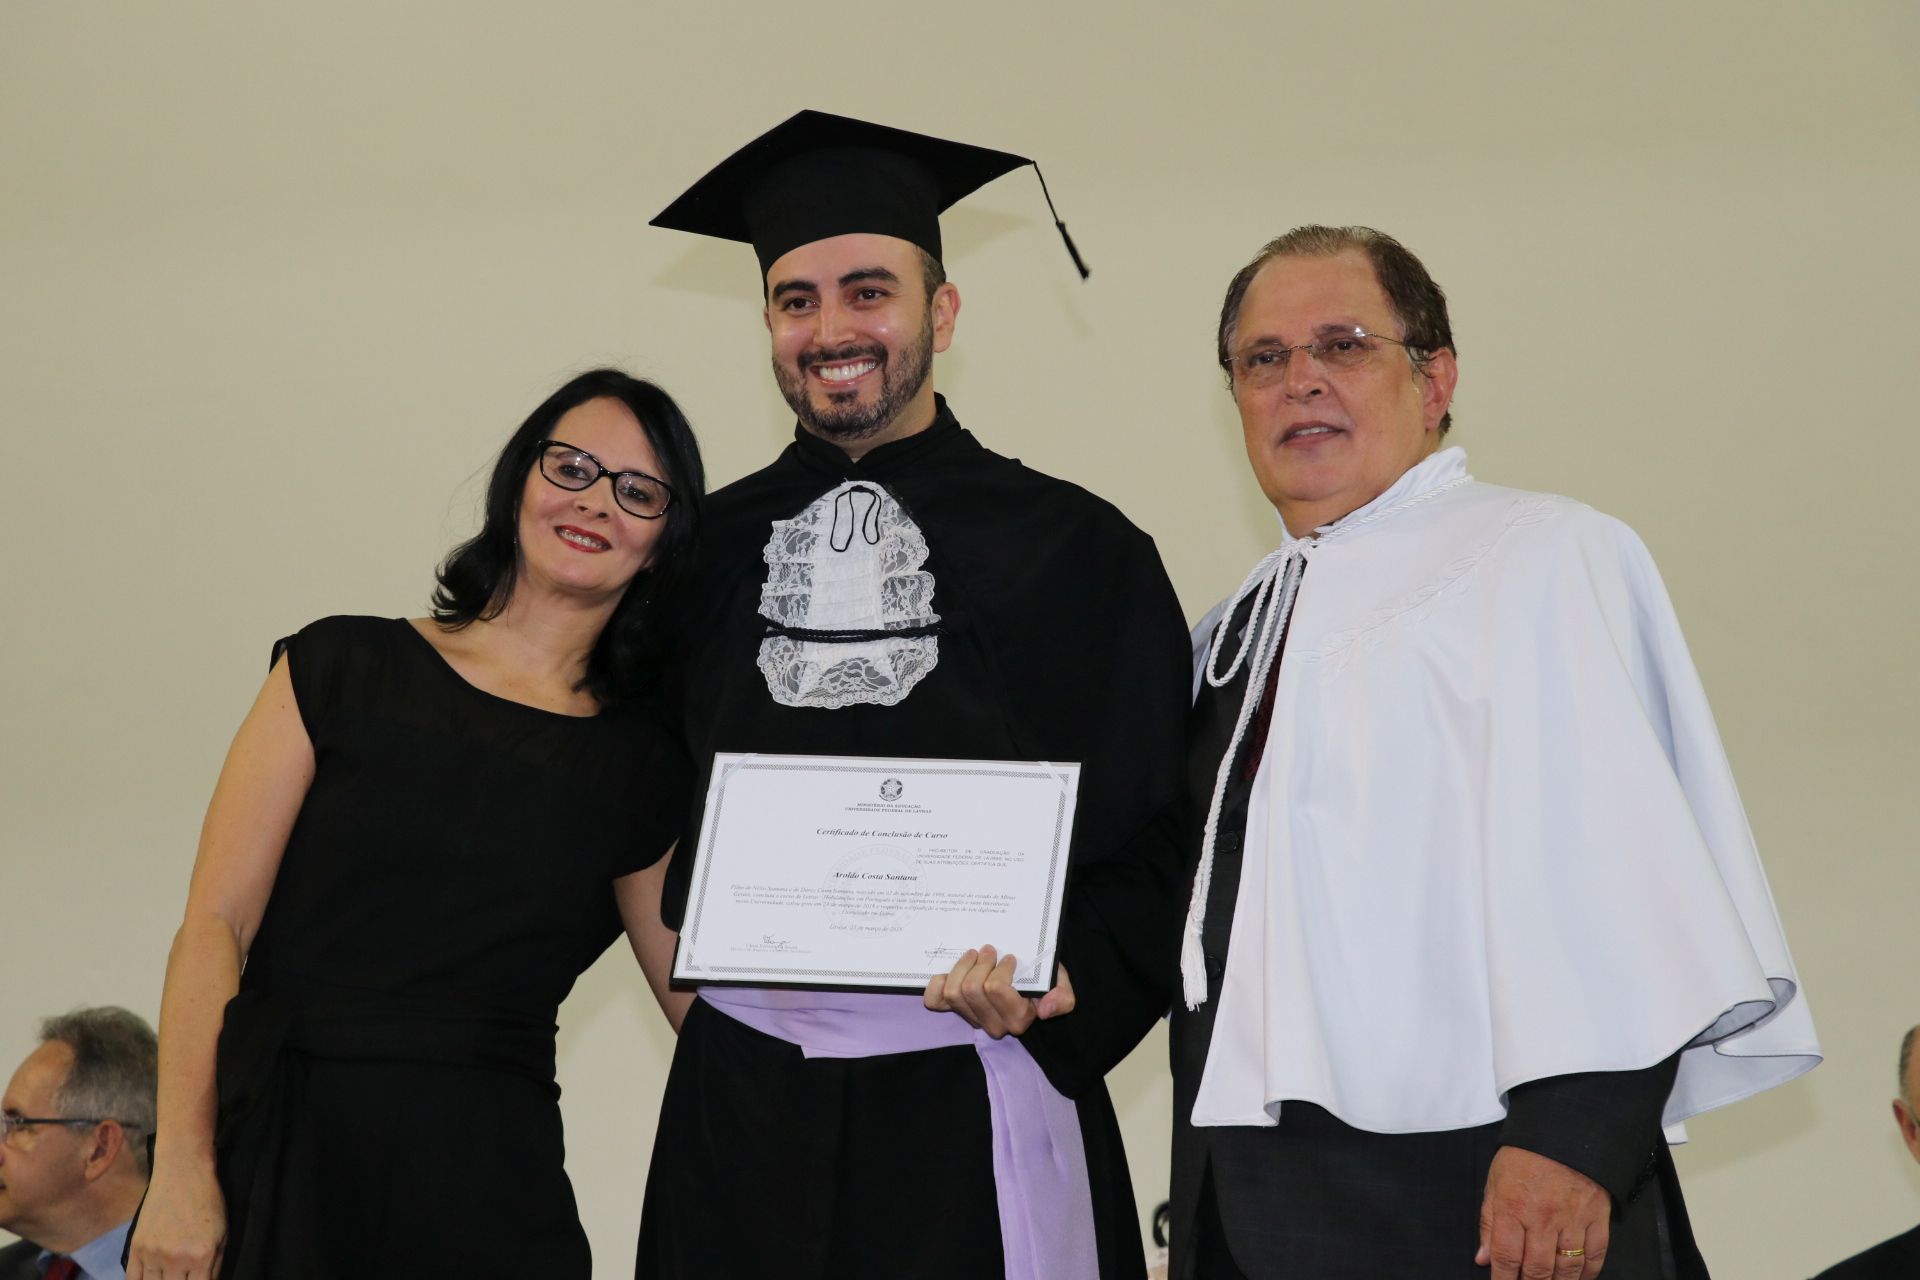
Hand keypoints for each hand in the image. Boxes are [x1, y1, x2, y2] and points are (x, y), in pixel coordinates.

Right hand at [126, 1164, 226, 1279]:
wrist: (183, 1174)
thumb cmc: (208, 1203)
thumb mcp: (222, 1235)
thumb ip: (214, 1266)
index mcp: (201, 1257)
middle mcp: (175, 1260)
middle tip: (180, 1277)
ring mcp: (153, 1254)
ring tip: (166, 1277)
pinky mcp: (136, 1247)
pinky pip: (132, 1278)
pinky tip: (148, 1279)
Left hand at [922, 946, 1073, 1037]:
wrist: (1028, 975)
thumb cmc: (1043, 977)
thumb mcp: (1061, 983)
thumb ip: (1062, 998)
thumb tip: (1045, 1009)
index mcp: (1018, 1018)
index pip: (995, 989)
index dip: (1000, 968)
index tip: (1009, 958)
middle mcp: (994, 1024)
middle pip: (971, 990)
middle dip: (980, 963)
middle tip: (989, 950)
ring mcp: (971, 1018)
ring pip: (953, 992)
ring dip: (962, 967)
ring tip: (974, 954)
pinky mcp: (952, 1010)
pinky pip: (934, 1001)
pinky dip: (938, 982)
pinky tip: (952, 971)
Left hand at [1476, 1146, 1609, 1279]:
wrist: (1564, 1129)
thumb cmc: (1525, 1155)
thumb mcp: (1495, 1182)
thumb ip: (1489, 1222)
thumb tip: (1483, 1258)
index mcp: (1513, 1208)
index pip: (1506, 1257)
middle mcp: (1543, 1218)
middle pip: (1538, 1270)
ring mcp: (1573, 1220)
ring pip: (1567, 1268)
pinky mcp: (1597, 1217)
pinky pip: (1595, 1255)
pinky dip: (1588, 1273)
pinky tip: (1579, 1278)